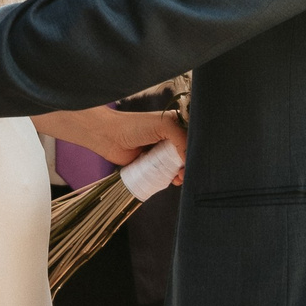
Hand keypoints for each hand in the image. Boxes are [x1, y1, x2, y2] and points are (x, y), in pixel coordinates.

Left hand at [36, 106, 185, 166]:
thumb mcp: (163, 125)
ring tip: (178, 178)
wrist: (109, 137)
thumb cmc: (134, 126)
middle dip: (189, 165)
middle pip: (187, 154)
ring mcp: (160, 152)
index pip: (192, 139)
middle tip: (185, 173)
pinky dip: (170, 178)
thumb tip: (190, 159)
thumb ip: (181, 139)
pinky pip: (166, 173)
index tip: (196, 161)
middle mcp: (169, 138)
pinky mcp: (152, 164)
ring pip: (178, 165)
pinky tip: (172, 180)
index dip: (196, 150)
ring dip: (181, 174)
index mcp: (175, 124)